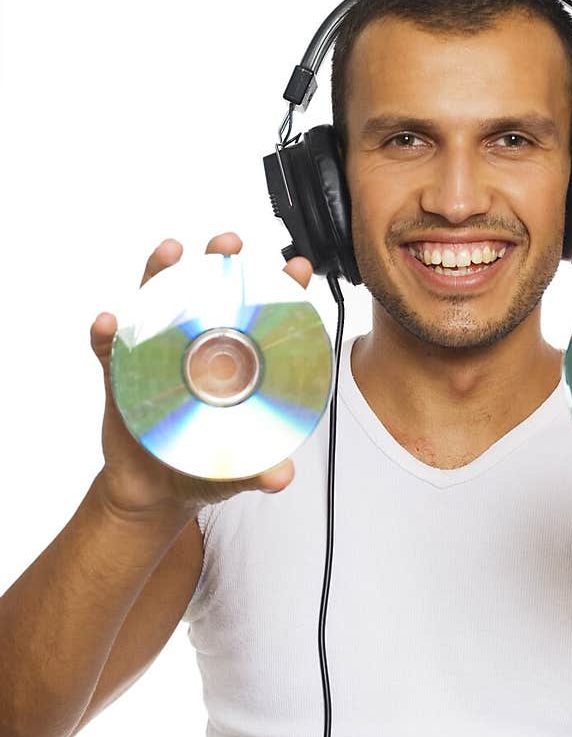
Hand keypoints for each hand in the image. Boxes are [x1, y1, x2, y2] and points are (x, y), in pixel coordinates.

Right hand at [90, 233, 314, 523]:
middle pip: (208, 293)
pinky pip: (110, 346)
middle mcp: (196, 347)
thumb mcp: (236, 472)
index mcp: (233, 363)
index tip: (298, 268)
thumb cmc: (202, 469)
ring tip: (171, 253)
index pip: (260, 318)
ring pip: (157, 303)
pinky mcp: (120, 371)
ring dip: (162, 273)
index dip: (280, 290)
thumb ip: (260, 472)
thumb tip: (281, 476)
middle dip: (220, 262)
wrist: (154, 492)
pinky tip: (110, 321)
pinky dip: (108, 331)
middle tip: (230, 244)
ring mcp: (156, 353)